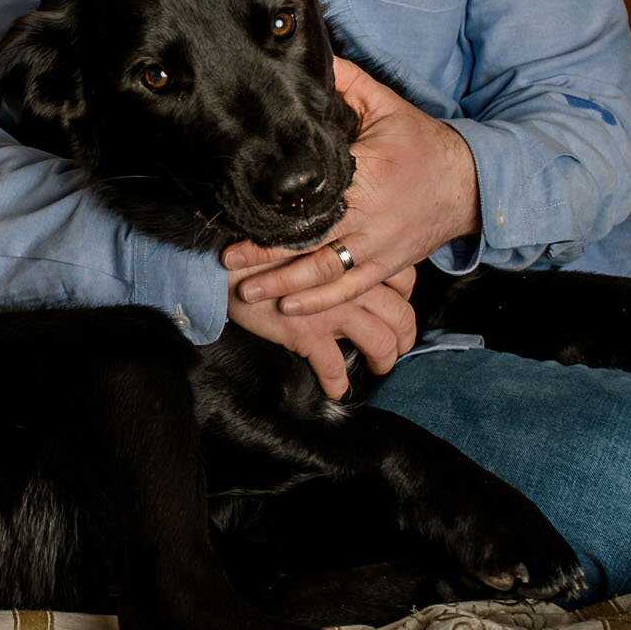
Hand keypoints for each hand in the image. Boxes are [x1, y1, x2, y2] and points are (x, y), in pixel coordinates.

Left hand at [224, 57, 477, 317]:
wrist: (470, 183)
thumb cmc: (421, 143)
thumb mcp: (386, 105)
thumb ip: (347, 83)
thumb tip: (311, 56)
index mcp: (366, 174)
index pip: (312, 192)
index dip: (275, 203)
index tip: (237, 206)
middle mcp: (370, 216)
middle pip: (310, 239)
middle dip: (266, 253)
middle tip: (227, 259)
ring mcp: (379, 246)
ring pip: (325, 272)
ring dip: (284, 285)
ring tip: (247, 291)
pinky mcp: (387, 266)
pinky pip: (350, 290)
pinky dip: (320, 304)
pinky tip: (289, 311)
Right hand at [225, 265, 420, 398]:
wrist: (224, 263)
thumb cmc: (263, 249)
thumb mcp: (307, 240)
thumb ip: (333, 251)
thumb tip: (348, 262)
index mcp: (352, 257)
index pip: (403, 278)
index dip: (406, 297)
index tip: (397, 305)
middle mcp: (349, 283)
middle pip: (401, 315)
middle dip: (404, 337)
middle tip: (397, 346)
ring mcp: (331, 310)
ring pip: (380, 343)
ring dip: (384, 360)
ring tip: (377, 368)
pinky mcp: (307, 333)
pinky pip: (334, 367)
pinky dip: (338, 384)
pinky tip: (336, 390)